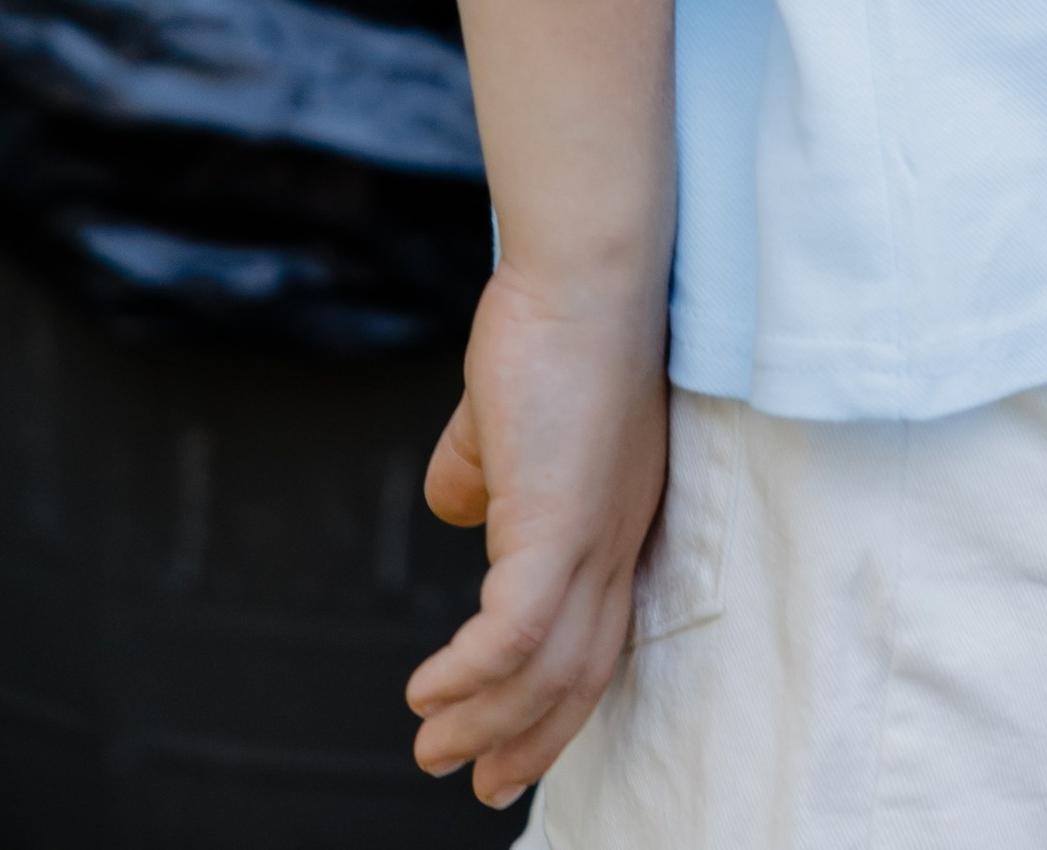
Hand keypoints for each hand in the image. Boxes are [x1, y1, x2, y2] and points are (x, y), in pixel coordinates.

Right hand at [406, 261, 669, 807]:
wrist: (585, 267)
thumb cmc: (551, 324)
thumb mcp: (506, 420)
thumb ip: (485, 471)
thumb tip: (457, 510)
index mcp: (614, 517)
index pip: (596, 638)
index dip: (553, 699)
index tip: (506, 744)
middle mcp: (618, 538)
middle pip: (581, 673)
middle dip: (523, 738)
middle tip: (469, 779)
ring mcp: (594, 532)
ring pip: (547, 667)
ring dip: (484, 719)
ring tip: (431, 747)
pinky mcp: (559, 518)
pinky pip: (515, 629)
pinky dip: (471, 671)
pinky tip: (428, 689)